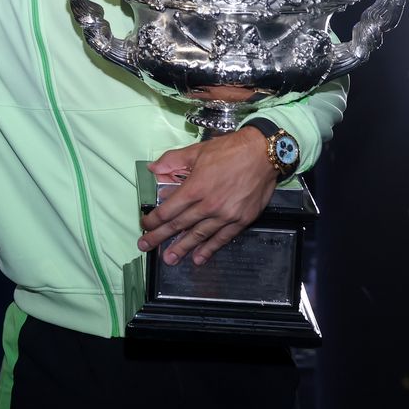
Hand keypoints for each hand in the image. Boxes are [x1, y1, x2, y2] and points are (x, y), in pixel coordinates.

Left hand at [137, 126, 275, 266]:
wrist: (263, 153)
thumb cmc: (230, 150)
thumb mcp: (197, 151)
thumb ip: (172, 160)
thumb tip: (153, 168)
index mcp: (195, 188)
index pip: (169, 209)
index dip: (154, 219)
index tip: (145, 225)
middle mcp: (208, 205)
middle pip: (179, 225)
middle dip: (160, 237)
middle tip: (146, 246)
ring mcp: (226, 215)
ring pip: (199, 235)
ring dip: (182, 248)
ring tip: (169, 258)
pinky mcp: (241, 220)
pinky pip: (222, 238)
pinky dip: (210, 249)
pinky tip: (199, 258)